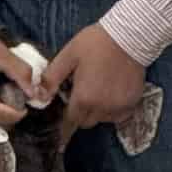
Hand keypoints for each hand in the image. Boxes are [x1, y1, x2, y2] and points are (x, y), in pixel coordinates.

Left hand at [42, 23, 146, 141]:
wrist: (130, 36)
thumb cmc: (96, 43)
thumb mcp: (69, 55)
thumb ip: (52, 77)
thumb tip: (39, 95)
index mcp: (84, 98)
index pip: (70, 122)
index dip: (64, 127)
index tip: (61, 135)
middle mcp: (101, 108)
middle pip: (86, 122)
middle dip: (80, 113)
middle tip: (81, 94)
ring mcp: (119, 107)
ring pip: (102, 119)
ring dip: (97, 111)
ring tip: (98, 90)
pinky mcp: (132, 103)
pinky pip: (118, 115)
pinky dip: (113, 109)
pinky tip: (112, 92)